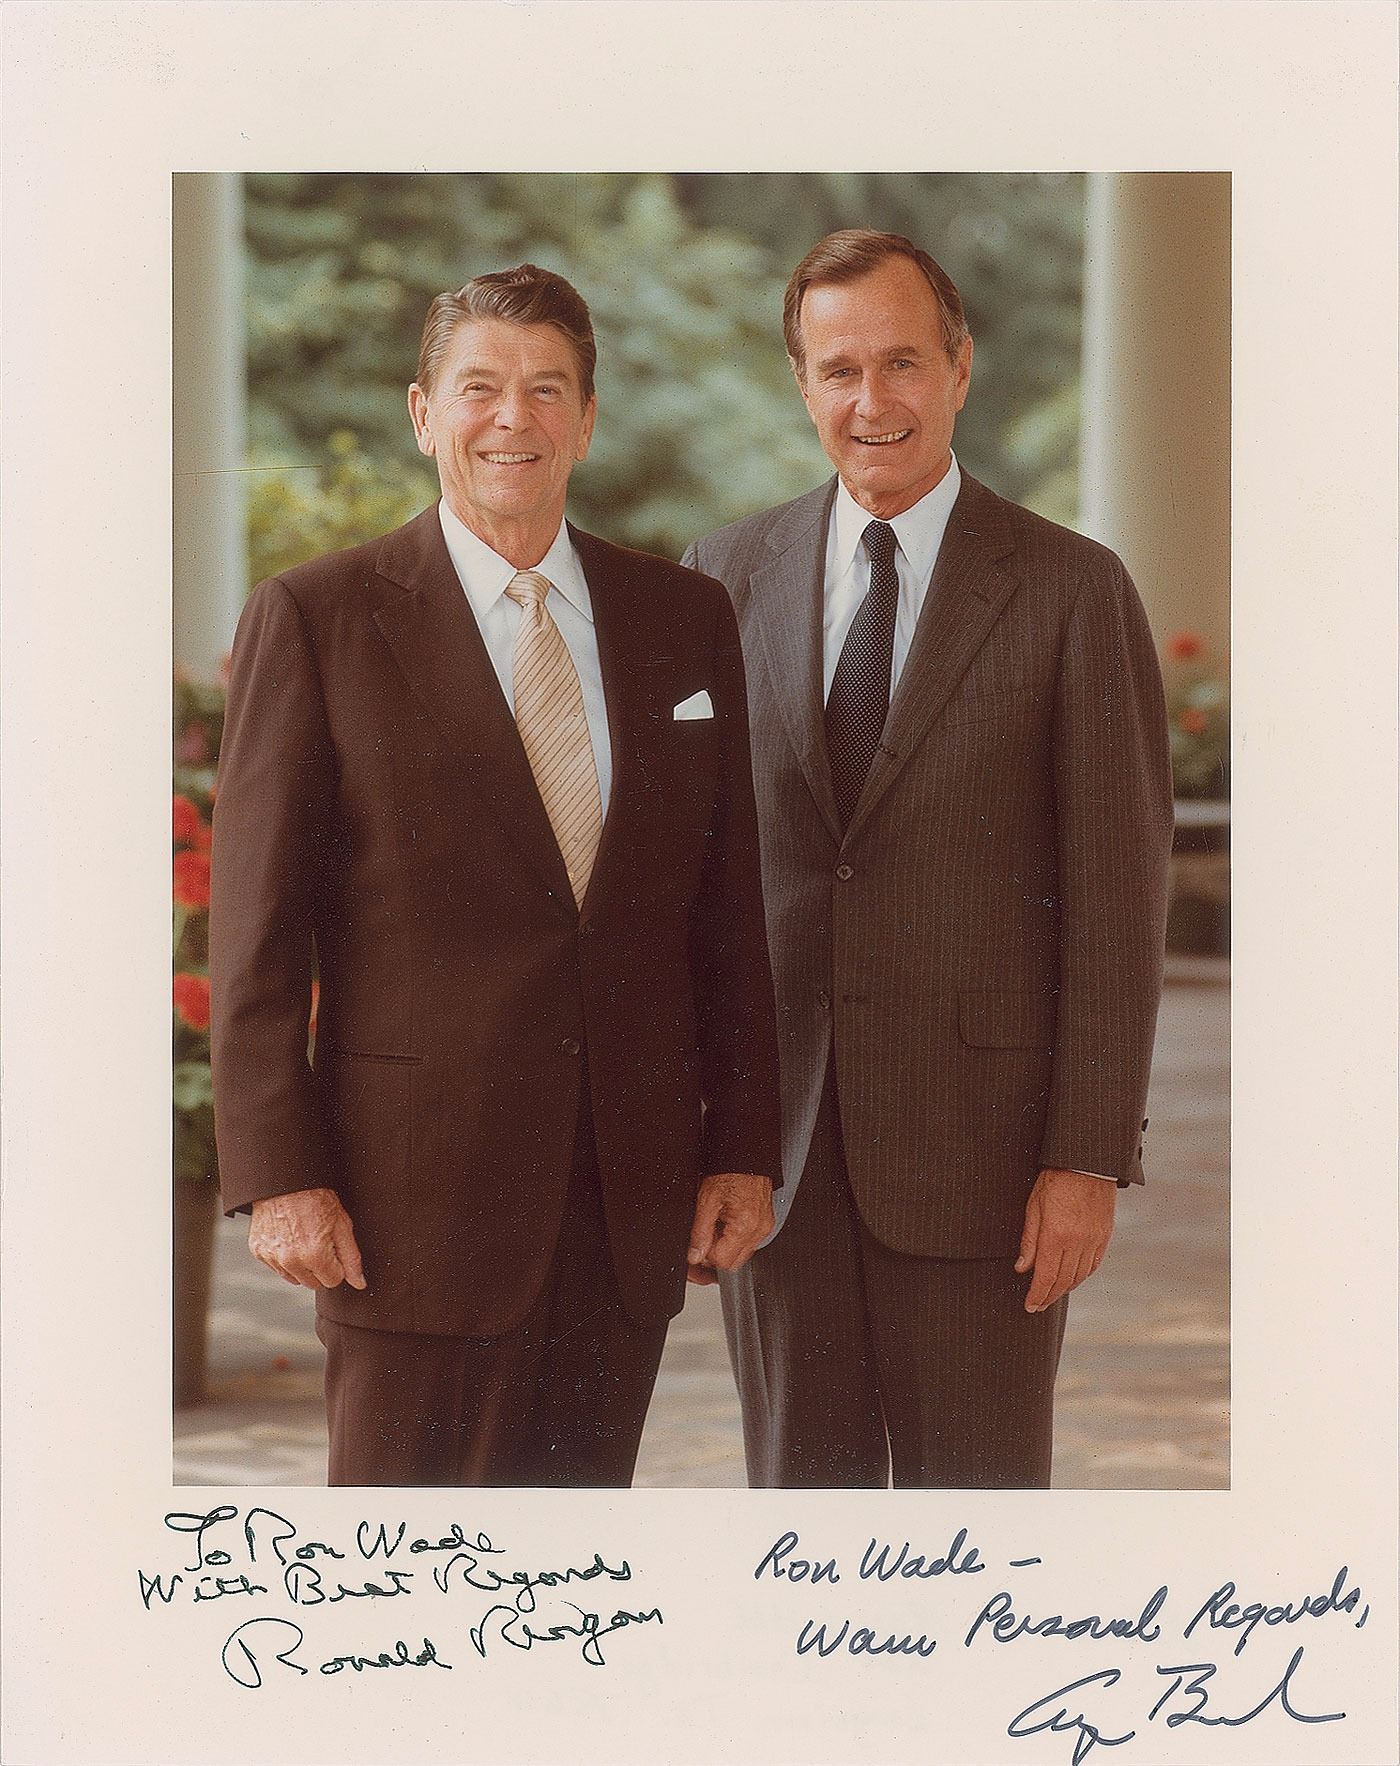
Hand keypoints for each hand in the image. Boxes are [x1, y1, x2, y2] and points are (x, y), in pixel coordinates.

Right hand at [248, 1187, 366, 1290]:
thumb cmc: (316, 1198)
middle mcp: (291, 1261)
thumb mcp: (342, 1224)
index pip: (333, 1280)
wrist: (286, 1181)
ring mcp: (272, 1257)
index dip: (337, 1264)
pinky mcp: (259, 1251)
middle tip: (319, 1240)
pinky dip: (284, 1257)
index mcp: (315, 1255)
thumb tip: (359, 1283)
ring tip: (304, 1238)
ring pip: (294, 1278)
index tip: (333, 1246)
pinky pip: (277, 1267)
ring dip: (302, 1265)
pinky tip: (289, 1237)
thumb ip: (351, 1257)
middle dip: (320, 1266)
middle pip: (313, 1283)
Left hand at [686, 1172, 773, 1285]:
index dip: (704, 1257)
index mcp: (745, 1225)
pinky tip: (725, 1222)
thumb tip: (694, 1256)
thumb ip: (699, 1232)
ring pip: (740, 1254)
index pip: (722, 1261)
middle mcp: (759, 1230)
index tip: (695, 1247)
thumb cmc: (730, 1172)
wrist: (747, 1156)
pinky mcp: (765, 1223)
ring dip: (724, 1247)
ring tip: (715, 1224)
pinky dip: (734, 1238)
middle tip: (703, 1237)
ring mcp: (764, 1227)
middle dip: (714, 1255)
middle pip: (733, 1263)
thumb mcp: (706, 1200)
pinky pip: (747, 1242)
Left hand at [1015, 1168, 1115, 1312]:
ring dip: (1064, 1289)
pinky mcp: (1104, 1236)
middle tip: (1038, 1305)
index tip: (1030, 1306)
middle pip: (1062, 1281)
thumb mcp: (1033, 1207)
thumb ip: (1029, 1240)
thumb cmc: (1055, 1180)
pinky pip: (1093, 1264)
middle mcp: (1076, 1243)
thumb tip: (1022, 1268)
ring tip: (1052, 1295)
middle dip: (1048, 1296)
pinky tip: (1073, 1280)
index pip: (1044, 1277)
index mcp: (1055, 1236)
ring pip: (1079, 1276)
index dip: (1037, 1295)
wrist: (1085, 1164)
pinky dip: (1082, 1276)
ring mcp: (1093, 1240)